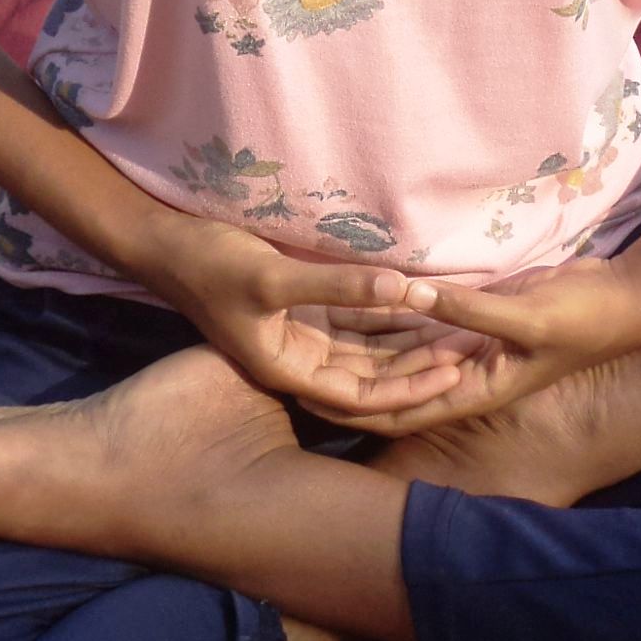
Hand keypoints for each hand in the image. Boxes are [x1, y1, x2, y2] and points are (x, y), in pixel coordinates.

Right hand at [136, 213, 463, 420]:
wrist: (165, 242)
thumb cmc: (210, 264)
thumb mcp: (273, 277)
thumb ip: (340, 285)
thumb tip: (409, 288)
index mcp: (288, 371)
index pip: (362, 397)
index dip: (409, 389)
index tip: (454, 374)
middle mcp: (299, 361)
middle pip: (372, 375)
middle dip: (420, 365)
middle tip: (474, 347)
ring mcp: (301, 335)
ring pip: (368, 347)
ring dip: (409, 340)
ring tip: (462, 326)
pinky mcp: (302, 308)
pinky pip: (356, 318)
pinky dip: (388, 311)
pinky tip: (425, 298)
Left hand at [301, 251, 640, 435]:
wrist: (626, 301)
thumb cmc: (583, 317)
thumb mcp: (525, 314)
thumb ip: (466, 309)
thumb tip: (407, 296)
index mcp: (473, 389)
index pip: (396, 409)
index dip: (348, 406)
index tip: (299, 392)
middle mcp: (464, 375)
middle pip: (389, 384)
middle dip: (341, 378)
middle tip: (283, 362)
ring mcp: (469, 348)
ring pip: (403, 352)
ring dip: (362, 345)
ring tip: (307, 328)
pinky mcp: (476, 320)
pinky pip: (424, 322)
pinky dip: (394, 314)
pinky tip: (356, 297)